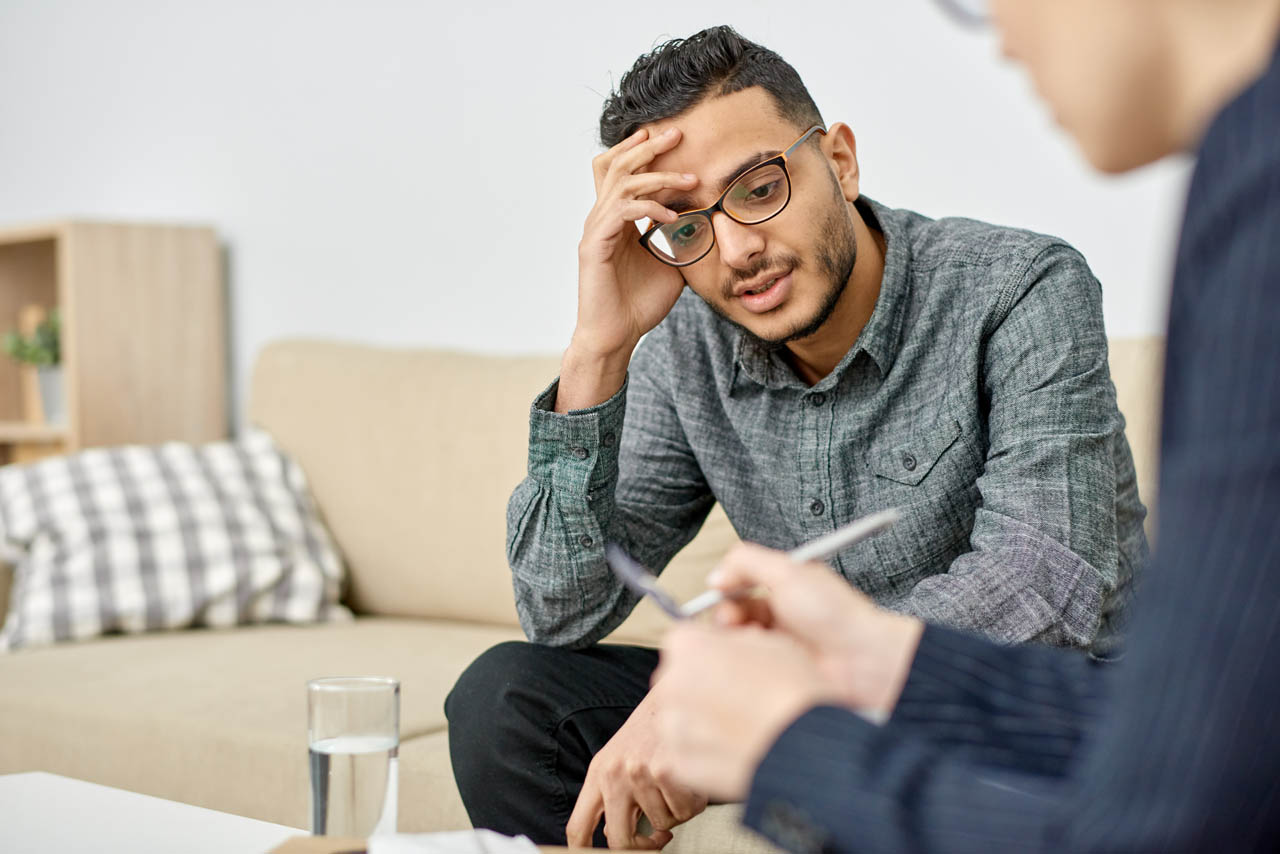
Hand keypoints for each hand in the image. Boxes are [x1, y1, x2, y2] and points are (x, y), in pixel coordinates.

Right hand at [558, 127, 696, 411]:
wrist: (616, 337)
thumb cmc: (639, 304)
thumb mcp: (672, 264)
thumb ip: (682, 239)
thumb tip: (709, 222)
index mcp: (615, 218)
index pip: (623, 170)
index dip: (644, 151)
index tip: (676, 139)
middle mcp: (601, 218)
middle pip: (616, 163)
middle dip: (648, 146)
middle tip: (678, 133)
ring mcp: (595, 230)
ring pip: (621, 182)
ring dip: (657, 176)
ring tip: (689, 179)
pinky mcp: (594, 246)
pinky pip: (621, 212)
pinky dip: (648, 208)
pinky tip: (673, 216)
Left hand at [565, 684, 707, 848]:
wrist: (677, 693)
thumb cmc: (651, 728)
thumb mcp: (619, 757)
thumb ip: (612, 795)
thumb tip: (614, 834)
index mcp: (598, 773)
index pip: (578, 828)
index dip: (584, 853)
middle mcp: (614, 774)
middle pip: (620, 840)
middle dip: (643, 846)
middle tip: (659, 837)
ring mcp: (640, 773)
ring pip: (663, 825)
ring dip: (676, 813)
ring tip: (677, 787)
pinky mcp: (667, 770)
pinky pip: (686, 812)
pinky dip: (694, 802)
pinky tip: (691, 782)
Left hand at [653, 624, 839, 800]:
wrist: (804, 744)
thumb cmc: (792, 690)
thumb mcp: (768, 641)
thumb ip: (734, 640)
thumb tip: (727, 648)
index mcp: (688, 645)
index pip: (685, 642)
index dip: (710, 653)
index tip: (728, 665)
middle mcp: (671, 683)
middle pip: (677, 680)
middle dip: (701, 686)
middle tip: (738, 699)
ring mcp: (674, 726)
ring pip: (679, 718)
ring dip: (701, 721)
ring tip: (739, 728)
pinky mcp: (681, 762)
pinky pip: (685, 753)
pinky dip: (704, 753)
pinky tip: (734, 751)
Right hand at [709, 543, 923, 717]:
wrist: (863, 661)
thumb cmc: (837, 615)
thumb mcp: (789, 572)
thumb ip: (748, 562)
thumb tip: (716, 575)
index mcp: (784, 587)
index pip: (740, 585)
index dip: (725, 590)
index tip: (718, 593)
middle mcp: (780, 615)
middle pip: (734, 614)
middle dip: (725, 616)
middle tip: (729, 622)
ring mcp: (779, 645)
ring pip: (739, 640)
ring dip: (734, 639)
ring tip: (743, 642)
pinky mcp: (778, 672)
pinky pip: (749, 665)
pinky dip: (744, 661)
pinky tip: (752, 661)